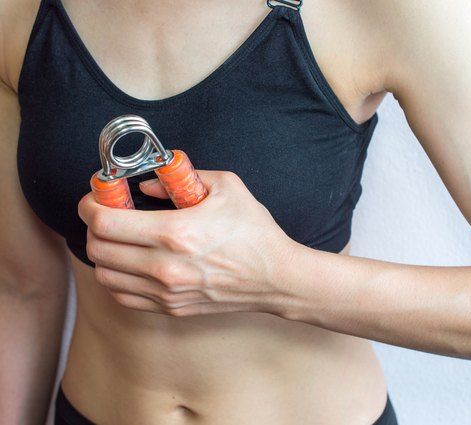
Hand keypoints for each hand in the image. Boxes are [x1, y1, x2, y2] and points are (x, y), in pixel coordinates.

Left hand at [77, 170, 296, 316]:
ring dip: (104, 252)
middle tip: (108, 213)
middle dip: (94, 225)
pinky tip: (132, 262)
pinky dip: (117, 277)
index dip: (91, 205)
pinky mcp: (171, 308)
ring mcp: (166, 292)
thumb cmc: (255, 232)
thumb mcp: (226, 187)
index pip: (106, 222)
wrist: (276, 278)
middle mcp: (165, 267)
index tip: (96, 197)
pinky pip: (123, 296)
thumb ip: (182, 178)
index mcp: (176, 232)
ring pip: (105, 274)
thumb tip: (146, 186)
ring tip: (119, 239)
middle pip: (98, 248)